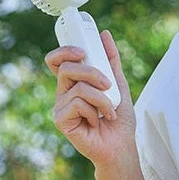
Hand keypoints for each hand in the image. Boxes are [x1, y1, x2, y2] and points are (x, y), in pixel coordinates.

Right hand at [44, 30, 136, 168]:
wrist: (121, 145)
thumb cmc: (119, 119)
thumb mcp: (119, 84)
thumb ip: (111, 60)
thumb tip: (104, 34)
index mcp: (73, 83)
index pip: (57, 61)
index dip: (63, 51)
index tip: (81, 50)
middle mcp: (63, 93)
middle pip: (66, 68)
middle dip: (92, 72)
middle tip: (108, 85)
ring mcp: (60, 107)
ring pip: (78, 87)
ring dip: (101, 98)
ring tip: (109, 111)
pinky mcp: (61, 120)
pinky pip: (77, 103)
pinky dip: (94, 110)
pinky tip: (97, 122)